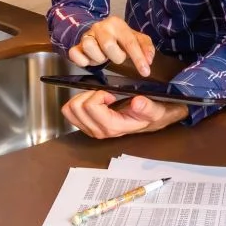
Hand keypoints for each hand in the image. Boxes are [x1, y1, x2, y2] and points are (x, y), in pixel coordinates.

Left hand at [61, 89, 187, 138]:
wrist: (152, 120)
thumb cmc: (151, 114)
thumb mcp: (155, 109)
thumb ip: (147, 107)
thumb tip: (137, 103)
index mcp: (113, 127)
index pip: (90, 107)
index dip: (98, 95)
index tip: (111, 94)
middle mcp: (100, 131)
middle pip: (76, 108)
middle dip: (88, 95)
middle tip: (103, 94)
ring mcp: (92, 130)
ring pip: (70, 111)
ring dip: (81, 98)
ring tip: (97, 97)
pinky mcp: (87, 126)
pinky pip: (70, 113)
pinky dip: (78, 102)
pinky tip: (93, 101)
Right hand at [68, 17, 155, 76]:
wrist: (98, 32)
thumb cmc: (118, 38)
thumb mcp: (135, 38)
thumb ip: (146, 47)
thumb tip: (148, 59)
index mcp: (117, 24)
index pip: (130, 42)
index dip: (138, 59)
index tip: (145, 72)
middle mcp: (100, 27)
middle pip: (108, 46)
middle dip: (116, 57)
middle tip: (117, 56)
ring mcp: (87, 36)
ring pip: (90, 47)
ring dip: (98, 58)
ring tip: (103, 56)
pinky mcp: (76, 46)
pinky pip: (75, 54)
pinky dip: (82, 61)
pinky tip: (90, 60)